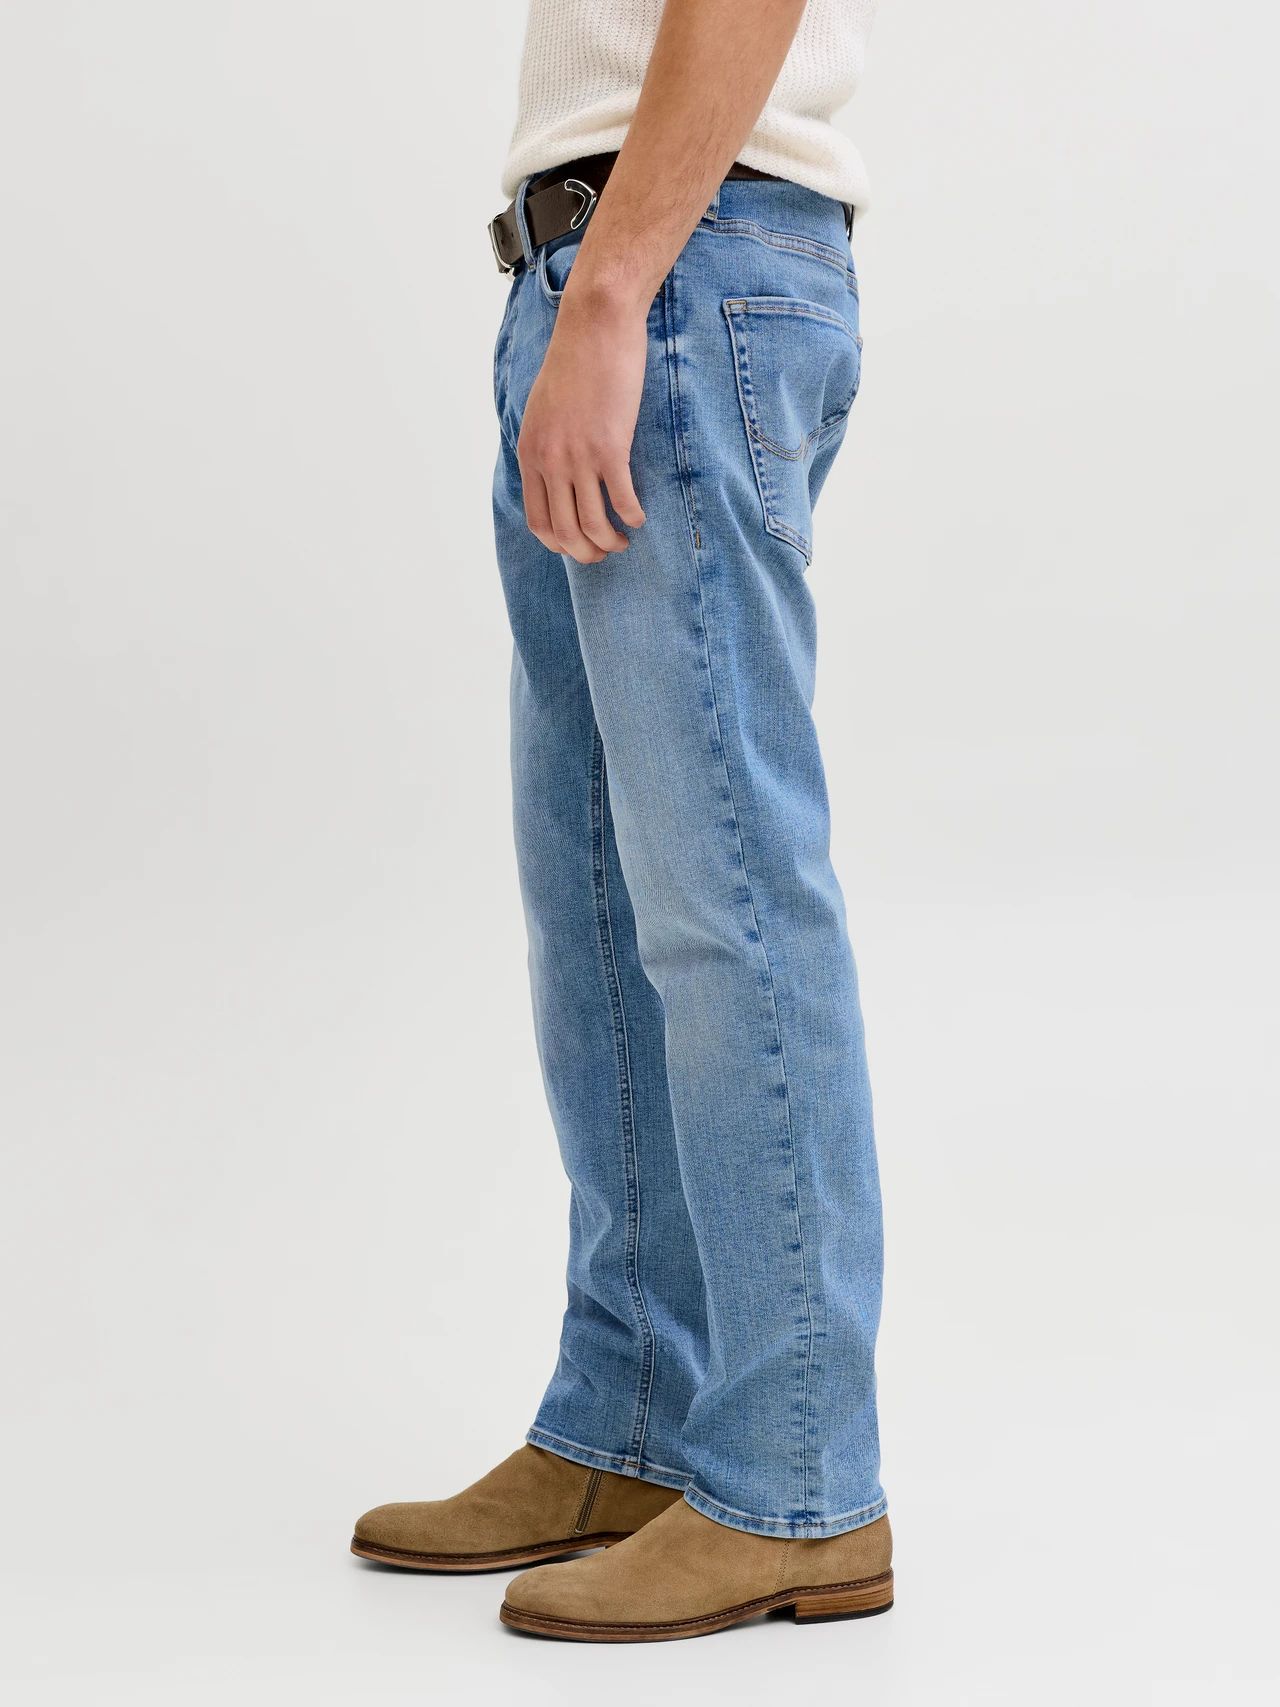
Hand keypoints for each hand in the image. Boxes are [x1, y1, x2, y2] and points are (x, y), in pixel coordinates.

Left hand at [516, 286, 648, 563]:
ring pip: (593, 525)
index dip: (560, 544)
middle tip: (605, 552)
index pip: (538, 522)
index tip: (578, 545)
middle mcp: (550, 461)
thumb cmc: (574, 362)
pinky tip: (640, 517)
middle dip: (586, 553)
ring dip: (611, 542)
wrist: (595, 326)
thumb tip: (556, 472)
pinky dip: (633, 517)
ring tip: (624, 540)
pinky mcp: (610, 447)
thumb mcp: (542, 409)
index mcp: (530, 454)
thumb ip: (545, 444)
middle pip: (565, 532)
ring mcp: (579, 456)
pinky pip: (621, 501)